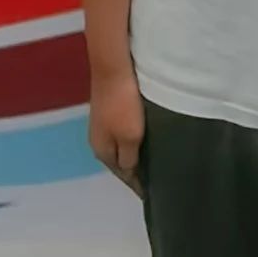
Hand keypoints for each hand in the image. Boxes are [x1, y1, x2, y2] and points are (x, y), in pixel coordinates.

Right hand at [88, 67, 144, 196]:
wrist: (112, 66)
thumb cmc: (123, 104)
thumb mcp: (129, 137)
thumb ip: (129, 158)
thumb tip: (130, 172)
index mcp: (102, 151)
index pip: (123, 175)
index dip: (138, 184)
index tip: (156, 192)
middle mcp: (98, 139)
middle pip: (120, 160)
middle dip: (136, 168)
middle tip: (159, 173)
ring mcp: (102, 122)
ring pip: (120, 144)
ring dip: (134, 151)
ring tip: (155, 154)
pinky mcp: (108, 107)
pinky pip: (122, 130)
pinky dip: (132, 136)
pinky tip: (144, 133)